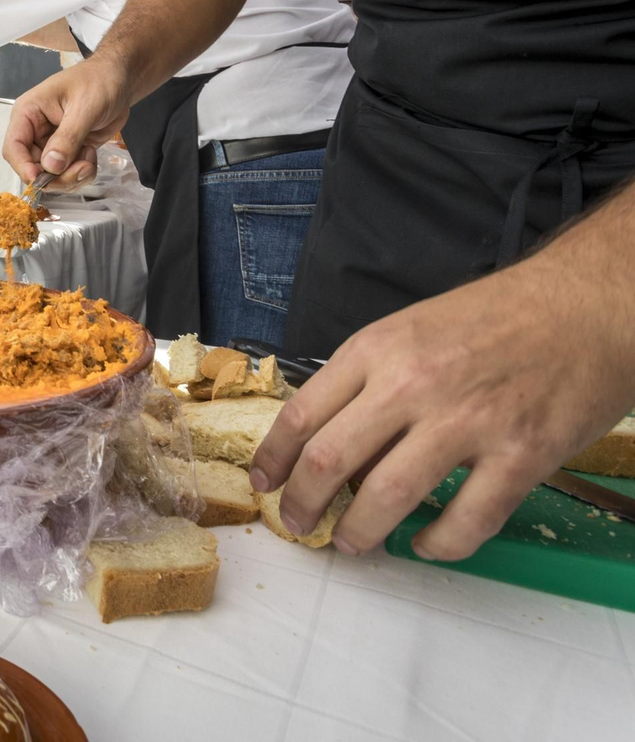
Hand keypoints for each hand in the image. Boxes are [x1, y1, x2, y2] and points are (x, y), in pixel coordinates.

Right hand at [1, 55, 130, 187]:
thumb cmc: (99, 81)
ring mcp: (52, 143)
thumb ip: (67, 137)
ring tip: (90, 158)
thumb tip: (51, 166)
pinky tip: (92, 155)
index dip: (24, 168)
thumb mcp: (84, 108)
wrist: (119, 79)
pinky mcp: (68, 152)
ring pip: (51, 175)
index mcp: (29, 114)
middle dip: (57, 176)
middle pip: (32, 168)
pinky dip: (81, 173)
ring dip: (72, 176)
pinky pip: (67, 174)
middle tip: (82, 168)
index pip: (13, 148)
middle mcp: (35, 131)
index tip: (42, 180)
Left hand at [250, 255, 634, 560]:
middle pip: (329, 461)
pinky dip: (438, 545)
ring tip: (353, 543)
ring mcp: (467, 421)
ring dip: (359, 532)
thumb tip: (334, 444)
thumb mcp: (411, 329)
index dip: (273, 460)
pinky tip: (427, 544)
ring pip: (387, 497)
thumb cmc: (496, 317)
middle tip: (299, 525)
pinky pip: (465, 522)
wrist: (584, 305)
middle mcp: (412, 384)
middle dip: (303, 506)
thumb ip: (369, 380)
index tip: (265, 484)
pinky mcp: (520, 455)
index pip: (301, 415)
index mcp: (377, 349)